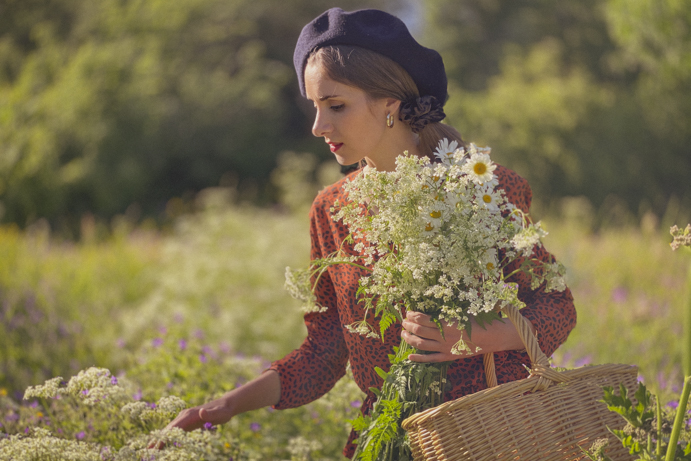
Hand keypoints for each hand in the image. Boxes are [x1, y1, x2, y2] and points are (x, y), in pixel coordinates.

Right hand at [148, 396, 235, 448]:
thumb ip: (211, 414)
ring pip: (169, 430)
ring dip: (159, 440)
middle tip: (147, 453)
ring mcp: (185, 418)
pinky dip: (167, 438)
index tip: (155, 447)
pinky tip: (162, 446)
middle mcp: (184, 416)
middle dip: (157, 440)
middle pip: (167, 429)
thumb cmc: (223, 411)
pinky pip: (175, 431)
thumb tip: (201, 412)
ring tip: (150, 451)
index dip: (163, 438)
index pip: (173, 428)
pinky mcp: (188, 422)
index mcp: (189, 415)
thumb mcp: (220, 414)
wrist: (225, 405)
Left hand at [401, 310, 534, 363]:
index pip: (423, 319)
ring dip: (409, 339)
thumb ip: (446, 309)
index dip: (412, 315)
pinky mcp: (448, 357)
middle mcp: (443, 336)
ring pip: (421, 344)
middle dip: (408, 325)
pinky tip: (409, 357)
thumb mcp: (462, 310)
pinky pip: (430, 359)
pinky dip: (418, 359)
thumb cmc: (478, 320)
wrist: (492, 336)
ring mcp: (445, 348)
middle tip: (403, 321)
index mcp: (446, 322)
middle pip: (418, 331)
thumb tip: (432, 303)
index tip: (409, 311)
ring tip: (403, 334)